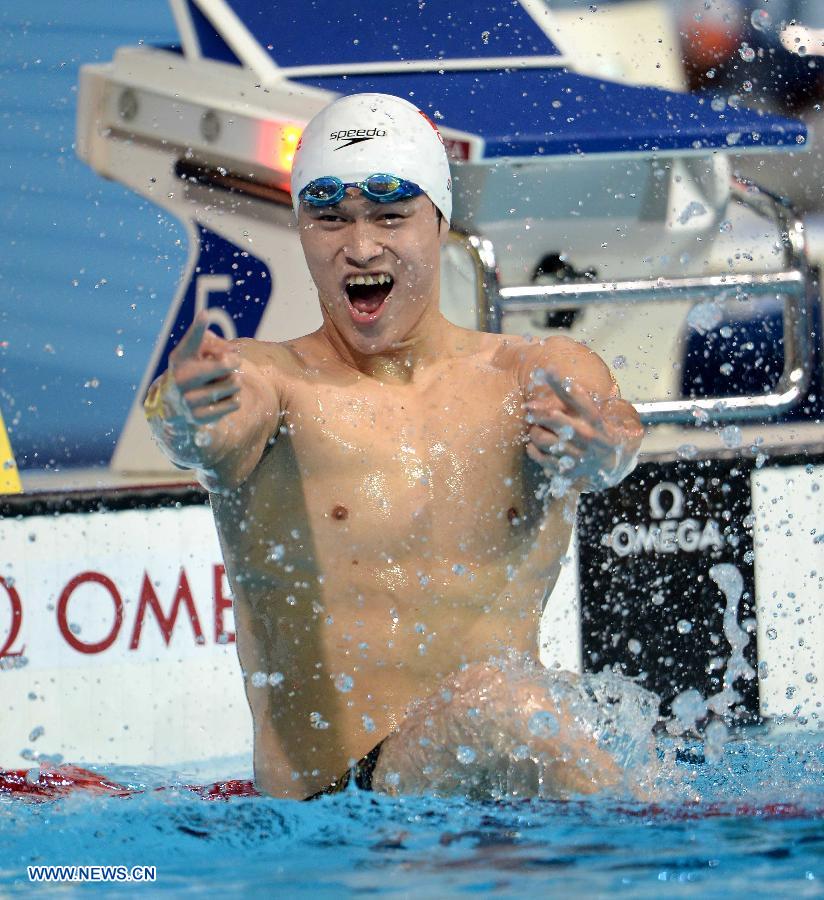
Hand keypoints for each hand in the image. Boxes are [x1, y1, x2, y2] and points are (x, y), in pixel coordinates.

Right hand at [147, 311, 239, 427]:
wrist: (177, 406)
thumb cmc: (195, 370)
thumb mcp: (200, 353)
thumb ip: (217, 345)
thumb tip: (233, 352)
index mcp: (180, 357)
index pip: (192, 340)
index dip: (198, 327)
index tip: (205, 315)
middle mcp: (181, 377)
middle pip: (225, 365)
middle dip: (234, 362)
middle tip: (231, 363)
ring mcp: (189, 399)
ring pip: (234, 384)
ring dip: (234, 382)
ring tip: (222, 383)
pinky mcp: (200, 416)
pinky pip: (235, 402)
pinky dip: (233, 399)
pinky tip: (221, 399)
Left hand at [524, 367, 641, 491]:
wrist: (611, 462)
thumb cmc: (595, 430)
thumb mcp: (589, 412)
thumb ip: (569, 397)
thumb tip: (546, 376)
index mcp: (594, 418)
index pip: (576, 397)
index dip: (559, 382)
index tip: (546, 370)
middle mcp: (587, 435)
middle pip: (553, 417)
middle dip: (536, 412)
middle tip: (529, 410)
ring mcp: (577, 454)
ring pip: (542, 438)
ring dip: (533, 432)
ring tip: (535, 429)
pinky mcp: (568, 470)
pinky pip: (540, 457)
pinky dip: (533, 449)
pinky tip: (535, 445)